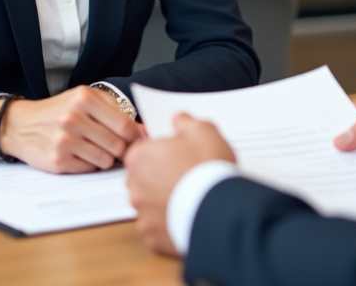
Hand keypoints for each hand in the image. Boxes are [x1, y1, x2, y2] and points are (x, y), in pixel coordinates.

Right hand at [0, 87, 140, 172]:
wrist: (21, 125)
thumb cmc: (60, 111)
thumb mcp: (85, 99)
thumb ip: (116, 111)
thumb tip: (145, 131)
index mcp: (84, 98)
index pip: (125, 125)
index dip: (136, 137)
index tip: (137, 141)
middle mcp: (73, 117)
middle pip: (118, 145)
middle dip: (121, 149)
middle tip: (114, 146)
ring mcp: (64, 140)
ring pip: (106, 160)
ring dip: (105, 157)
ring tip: (91, 147)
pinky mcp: (57, 160)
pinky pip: (89, 169)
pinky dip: (89, 164)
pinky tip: (78, 154)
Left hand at [125, 113, 234, 256]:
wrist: (220, 208)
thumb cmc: (208, 167)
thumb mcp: (204, 131)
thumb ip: (186, 122)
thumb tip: (177, 119)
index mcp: (140, 157)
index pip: (141, 150)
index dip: (160, 151)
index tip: (177, 154)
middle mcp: (135, 186)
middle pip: (142, 177)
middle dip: (158, 176)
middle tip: (184, 174)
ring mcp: (143, 213)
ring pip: (149, 204)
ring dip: (162, 200)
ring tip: (188, 196)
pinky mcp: (153, 237)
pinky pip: (157, 226)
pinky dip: (168, 222)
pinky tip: (186, 214)